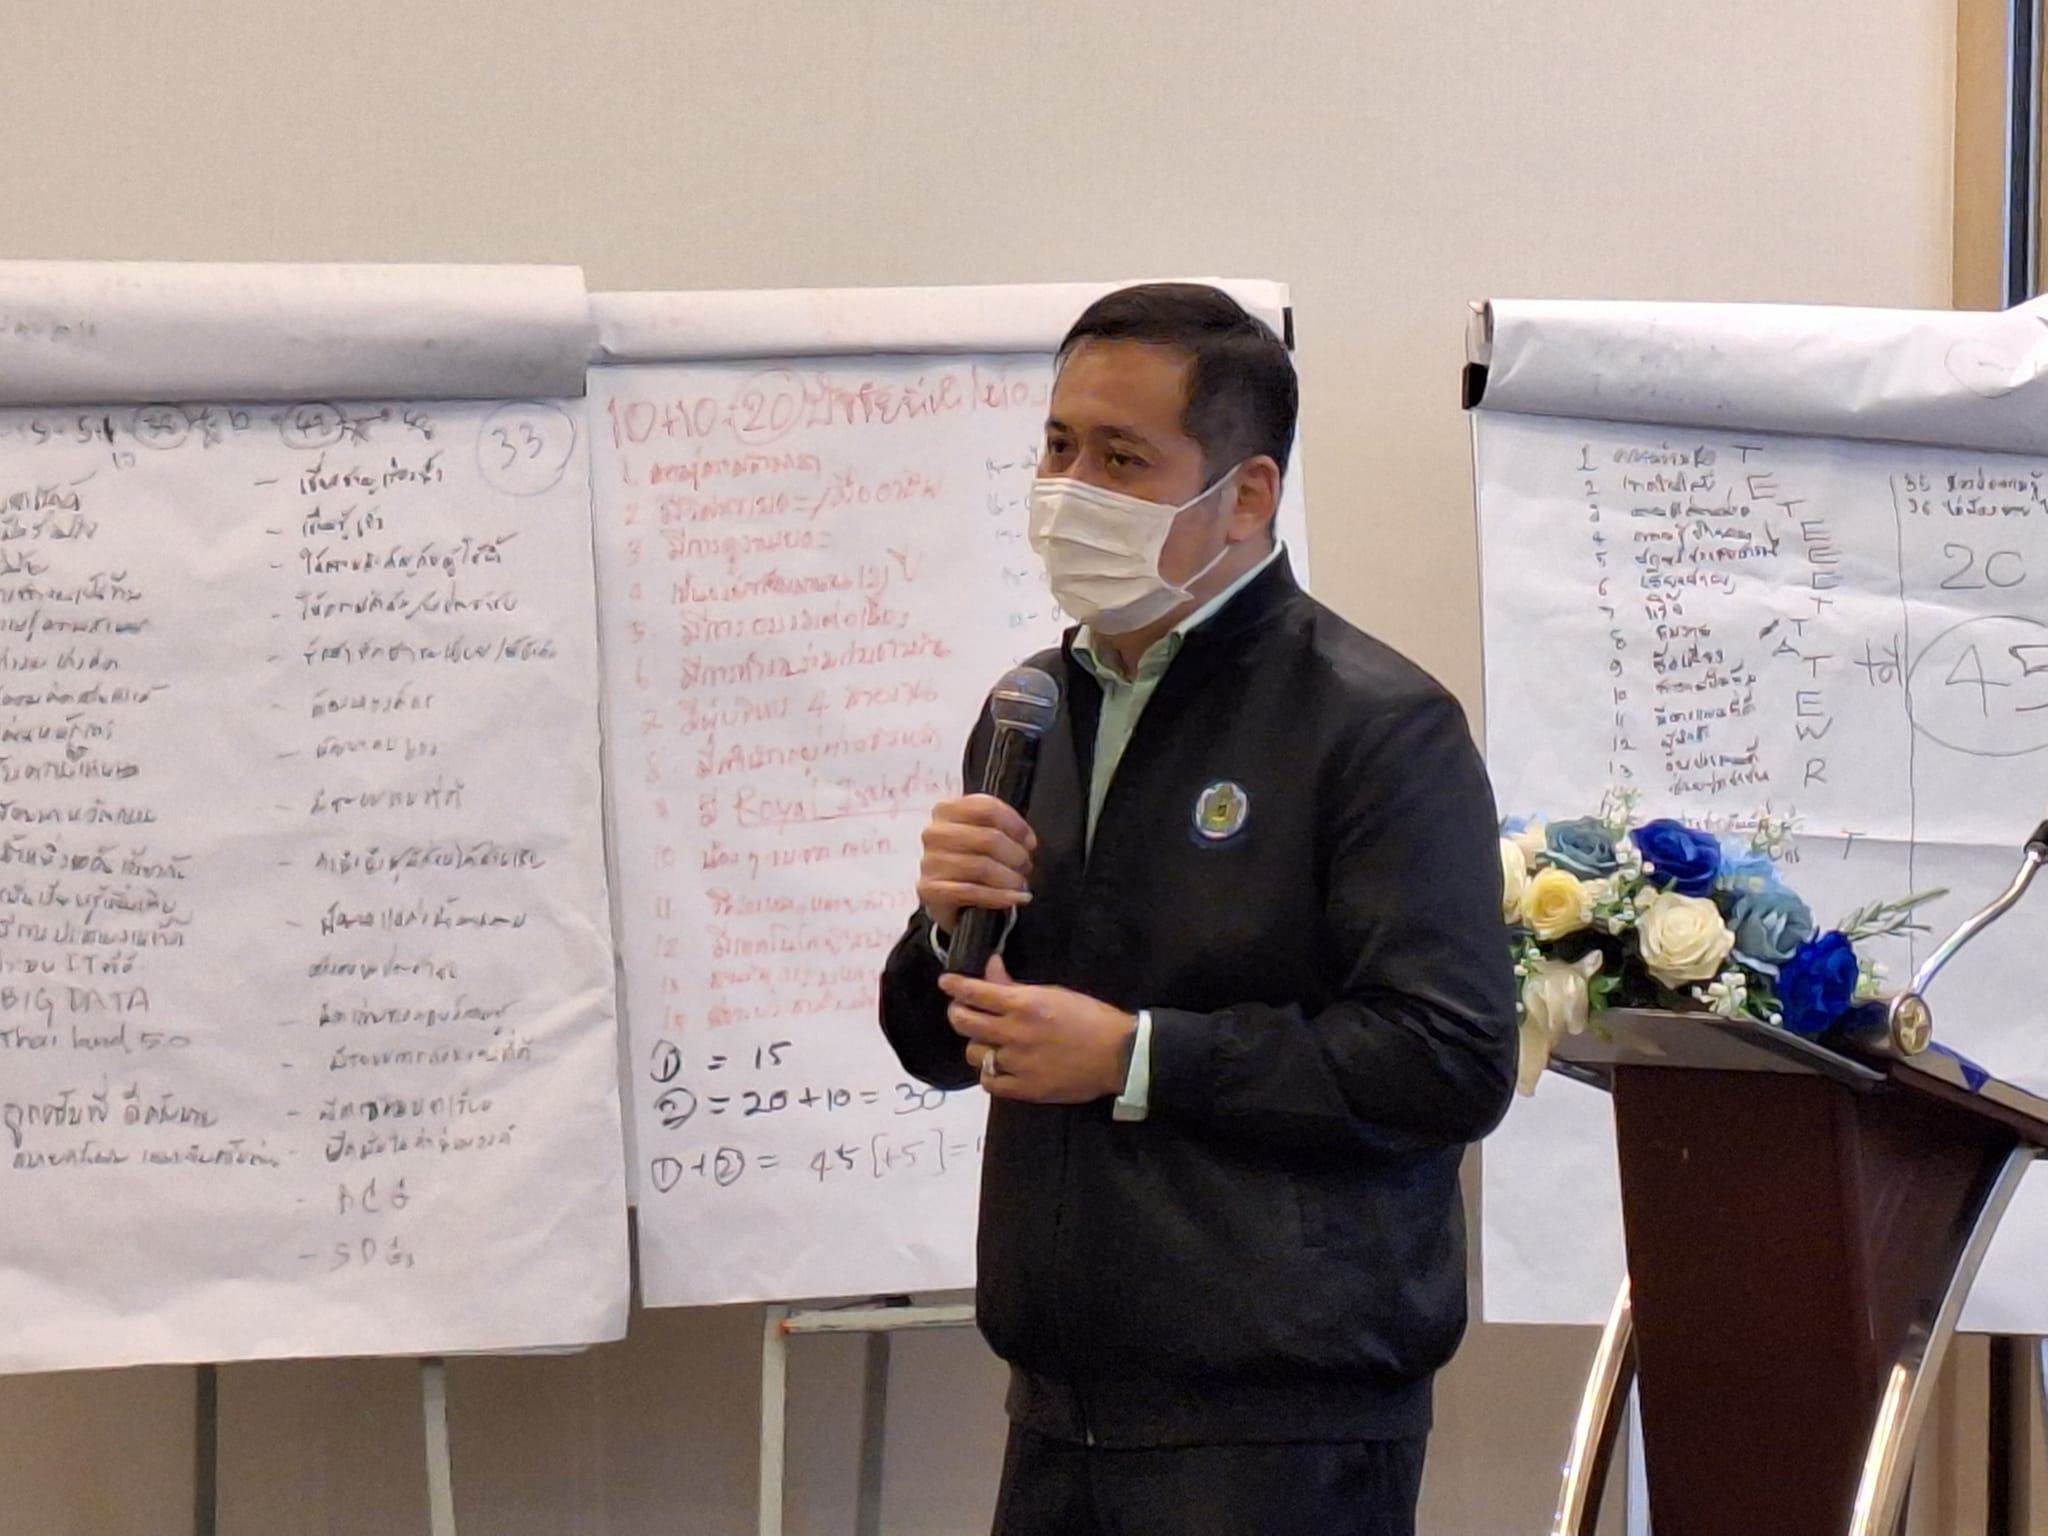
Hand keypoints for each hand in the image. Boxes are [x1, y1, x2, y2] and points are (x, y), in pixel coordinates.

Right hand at [917, 794, 1035, 932]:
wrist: (946, 899)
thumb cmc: (969, 862)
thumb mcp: (982, 835)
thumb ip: (1002, 829)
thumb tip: (1027, 841)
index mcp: (947, 810)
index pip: (987, 809)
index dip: (1016, 826)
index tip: (1029, 842)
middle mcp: (935, 833)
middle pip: (988, 838)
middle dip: (1016, 855)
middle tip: (1026, 867)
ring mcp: (930, 862)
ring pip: (982, 867)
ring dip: (1010, 878)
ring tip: (1020, 884)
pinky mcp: (930, 890)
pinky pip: (972, 892)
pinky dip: (999, 897)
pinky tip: (1014, 898)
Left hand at [939, 955, 1135, 1104]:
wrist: (1118, 1054)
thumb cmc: (1090, 1018)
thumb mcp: (1052, 993)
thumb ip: (1015, 985)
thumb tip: (990, 968)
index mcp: (1023, 1005)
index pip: (974, 992)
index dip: (955, 986)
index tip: (947, 983)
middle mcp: (1015, 1033)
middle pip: (964, 1022)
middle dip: (957, 1013)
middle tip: (962, 1011)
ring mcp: (1018, 1063)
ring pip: (974, 1053)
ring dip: (978, 1044)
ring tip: (990, 1041)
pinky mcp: (1025, 1089)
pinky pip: (989, 1082)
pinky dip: (990, 1073)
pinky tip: (998, 1066)